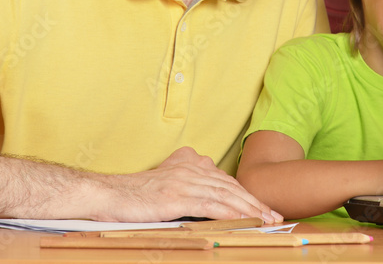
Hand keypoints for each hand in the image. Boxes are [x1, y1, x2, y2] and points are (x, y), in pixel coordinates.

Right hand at [94, 147, 283, 222]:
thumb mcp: (164, 182)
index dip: (246, 194)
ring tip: (266, 221)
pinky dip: (231, 213)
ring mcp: (185, 181)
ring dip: (250, 209)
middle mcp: (190, 168)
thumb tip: (205, 198)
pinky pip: (211, 205)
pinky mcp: (178, 196)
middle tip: (274, 216)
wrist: (108, 194)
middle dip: (255, 203)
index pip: (225, 179)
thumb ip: (185, 183)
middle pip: (230, 186)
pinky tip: (245, 221)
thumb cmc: (133, 194)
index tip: (263, 207)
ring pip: (226, 195)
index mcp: (188, 162)